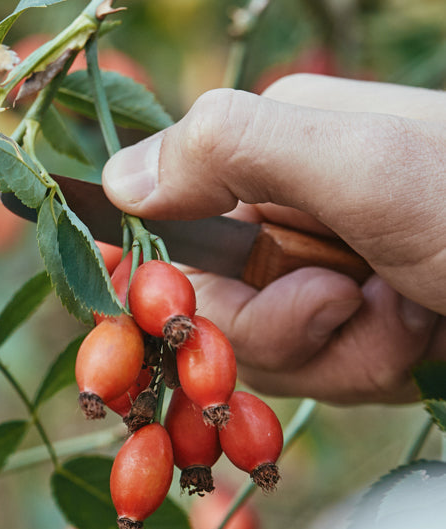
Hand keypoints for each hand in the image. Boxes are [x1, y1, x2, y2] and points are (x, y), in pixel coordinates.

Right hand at [102, 76, 445, 403]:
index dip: (178, 296)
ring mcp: (318, 275)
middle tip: (354, 300)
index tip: (204, 320)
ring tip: (407, 311)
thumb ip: (228, 151)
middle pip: (213, 314)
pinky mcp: (354, 328)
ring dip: (342, 351)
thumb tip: (113, 179)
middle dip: (285, 331)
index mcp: (266, 155)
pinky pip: (321, 377)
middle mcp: (283, 214)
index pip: (165, 240)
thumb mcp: (359, 165)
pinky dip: (372, 366)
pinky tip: (419, 331)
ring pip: (268, 357)